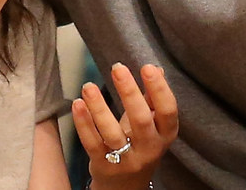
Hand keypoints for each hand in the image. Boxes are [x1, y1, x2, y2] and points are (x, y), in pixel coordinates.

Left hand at [74, 63, 177, 189]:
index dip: (160, 89)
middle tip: (118, 68)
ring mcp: (126, 160)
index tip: (147, 67)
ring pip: (112, 133)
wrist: (125, 187)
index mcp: (164, 135)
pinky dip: (84, 123)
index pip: (167, 111)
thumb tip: (156, 68)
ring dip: (99, 107)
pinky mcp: (104, 165)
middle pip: (141, 120)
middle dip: (129, 92)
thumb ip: (152, 99)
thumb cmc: (138, 146)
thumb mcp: (150, 126)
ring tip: (88, 86)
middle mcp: (149, 149)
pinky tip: (78, 104)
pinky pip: (92, 143)